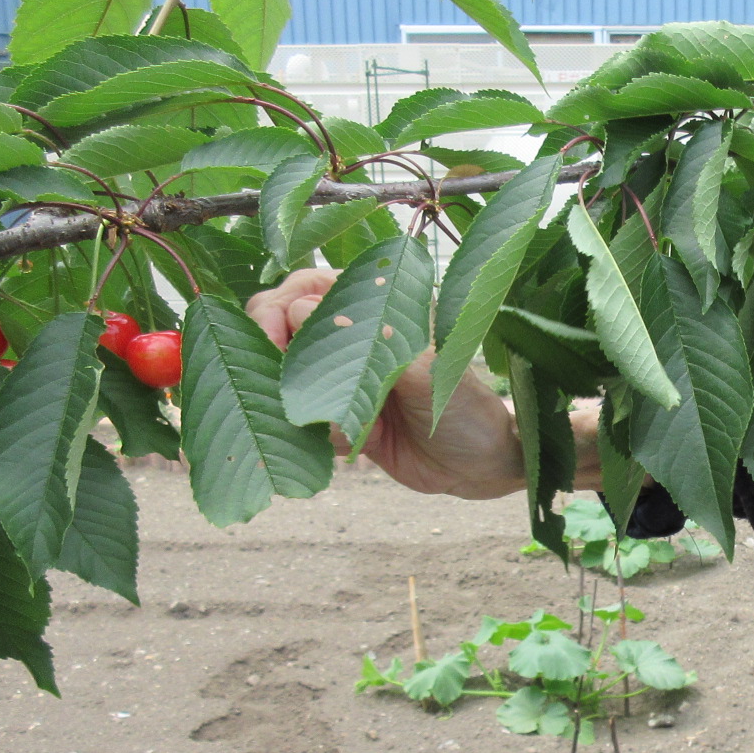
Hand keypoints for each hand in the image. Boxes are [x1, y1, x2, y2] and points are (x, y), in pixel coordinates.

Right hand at [246, 269, 523, 499]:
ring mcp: (343, 376)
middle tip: (281, 386)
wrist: (481, 466)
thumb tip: (298, 310)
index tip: (271, 340)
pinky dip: (315, 430)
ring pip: (286, 375)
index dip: (277, 307)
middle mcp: (353, 335)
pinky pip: (304, 417)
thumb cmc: (465, 405)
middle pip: (282, 325)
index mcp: (376, 305)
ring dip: (297, 397)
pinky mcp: (339, 415)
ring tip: (332, 419)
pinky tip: (352, 440)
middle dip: (276, 354)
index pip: (305, 286)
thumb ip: (363, 339)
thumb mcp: (420, 368)